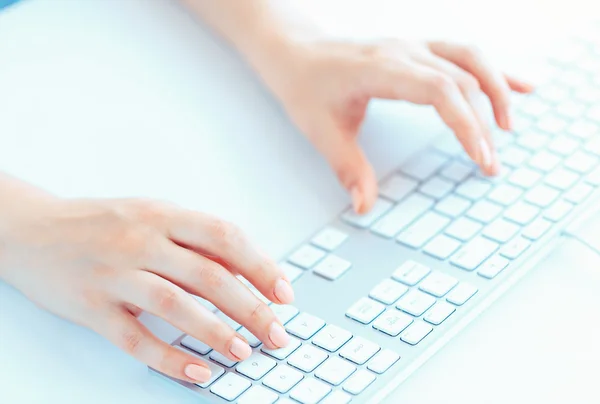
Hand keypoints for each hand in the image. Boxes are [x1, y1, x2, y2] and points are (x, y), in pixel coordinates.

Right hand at [0, 197, 293, 382]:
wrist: (32, 229)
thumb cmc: (103, 223)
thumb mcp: (151, 215)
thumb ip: (195, 240)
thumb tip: (248, 269)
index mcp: (162, 215)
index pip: (224, 237)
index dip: (261, 266)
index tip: (285, 293)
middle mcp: (140, 241)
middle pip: (208, 275)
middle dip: (251, 307)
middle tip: (277, 333)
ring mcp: (114, 274)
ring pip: (175, 306)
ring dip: (216, 332)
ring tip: (245, 352)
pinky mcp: (91, 307)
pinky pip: (136, 339)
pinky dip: (170, 358)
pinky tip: (197, 372)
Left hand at [254, 38, 532, 213]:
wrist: (296, 52)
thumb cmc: (306, 86)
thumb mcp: (319, 130)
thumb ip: (346, 168)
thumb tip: (364, 206)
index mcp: (381, 68)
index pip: (439, 89)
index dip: (465, 122)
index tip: (480, 157)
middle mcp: (403, 51)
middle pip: (461, 79)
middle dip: (483, 122)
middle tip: (491, 164)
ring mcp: (413, 46)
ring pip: (470, 58)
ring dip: (497, 88)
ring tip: (509, 126)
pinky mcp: (418, 49)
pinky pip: (464, 54)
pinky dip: (494, 71)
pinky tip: (520, 85)